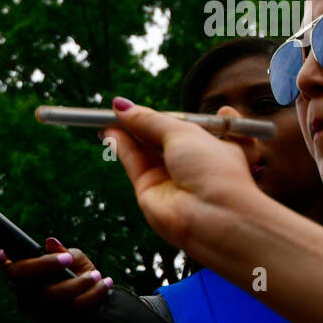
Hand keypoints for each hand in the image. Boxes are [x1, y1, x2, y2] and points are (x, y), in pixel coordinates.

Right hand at [0, 237, 109, 319]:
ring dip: (76, 283)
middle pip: (15, 275)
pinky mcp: (53, 322)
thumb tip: (51, 243)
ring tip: (96, 275)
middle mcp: (21, 289)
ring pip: (47, 294)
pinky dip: (93, 294)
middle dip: (42, 264)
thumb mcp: (75, 260)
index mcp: (21, 269)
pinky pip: (71, 307)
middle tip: (67, 259)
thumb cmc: (79, 279)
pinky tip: (104, 283)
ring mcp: (34, 307)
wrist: (97, 313)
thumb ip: (64, 252)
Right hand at [100, 97, 264, 253]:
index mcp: (212, 146)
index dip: (161, 116)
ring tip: (108, 118)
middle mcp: (190, 163)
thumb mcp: (184, 132)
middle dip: (140, 123)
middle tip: (117, 108)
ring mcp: (169, 178)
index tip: (144, 106)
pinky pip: (133, 163)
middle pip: (159, 138)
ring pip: (143, 150)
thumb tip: (122, 106)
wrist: (214, 216)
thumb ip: (150, 120)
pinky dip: (121, 147)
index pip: (182, 126)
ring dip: (126, 133)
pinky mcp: (149, 191)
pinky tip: (110, 132)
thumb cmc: (214, 171)